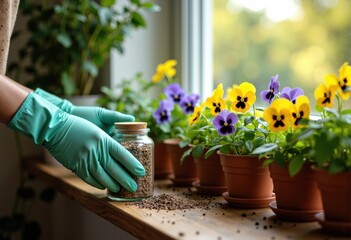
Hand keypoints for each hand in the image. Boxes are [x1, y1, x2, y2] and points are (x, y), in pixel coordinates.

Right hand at [8, 93, 144, 190]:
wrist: (55, 127)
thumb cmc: (78, 124)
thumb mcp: (97, 126)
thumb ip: (109, 139)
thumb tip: (121, 149)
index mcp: (104, 139)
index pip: (122, 154)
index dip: (132, 164)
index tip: (141, 171)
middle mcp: (96, 150)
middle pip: (115, 168)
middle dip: (126, 179)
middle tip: (135, 186)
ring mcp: (85, 159)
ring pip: (103, 176)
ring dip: (113, 184)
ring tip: (120, 189)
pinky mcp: (76, 165)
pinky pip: (89, 178)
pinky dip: (97, 184)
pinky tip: (103, 186)